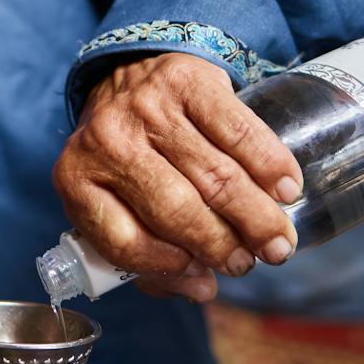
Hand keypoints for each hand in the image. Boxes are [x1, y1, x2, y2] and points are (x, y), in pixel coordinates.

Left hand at [53, 53, 302, 295]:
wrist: (126, 73)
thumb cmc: (128, 158)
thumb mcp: (116, 201)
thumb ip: (149, 256)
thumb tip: (203, 289)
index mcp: (77, 180)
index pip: (123, 240)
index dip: (169, 265)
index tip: (206, 275)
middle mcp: (107, 141)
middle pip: (177, 209)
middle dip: (224, 245)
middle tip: (256, 261)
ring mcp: (147, 108)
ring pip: (215, 175)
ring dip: (256, 215)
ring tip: (278, 240)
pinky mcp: (187, 80)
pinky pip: (238, 132)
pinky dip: (269, 166)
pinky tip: (286, 189)